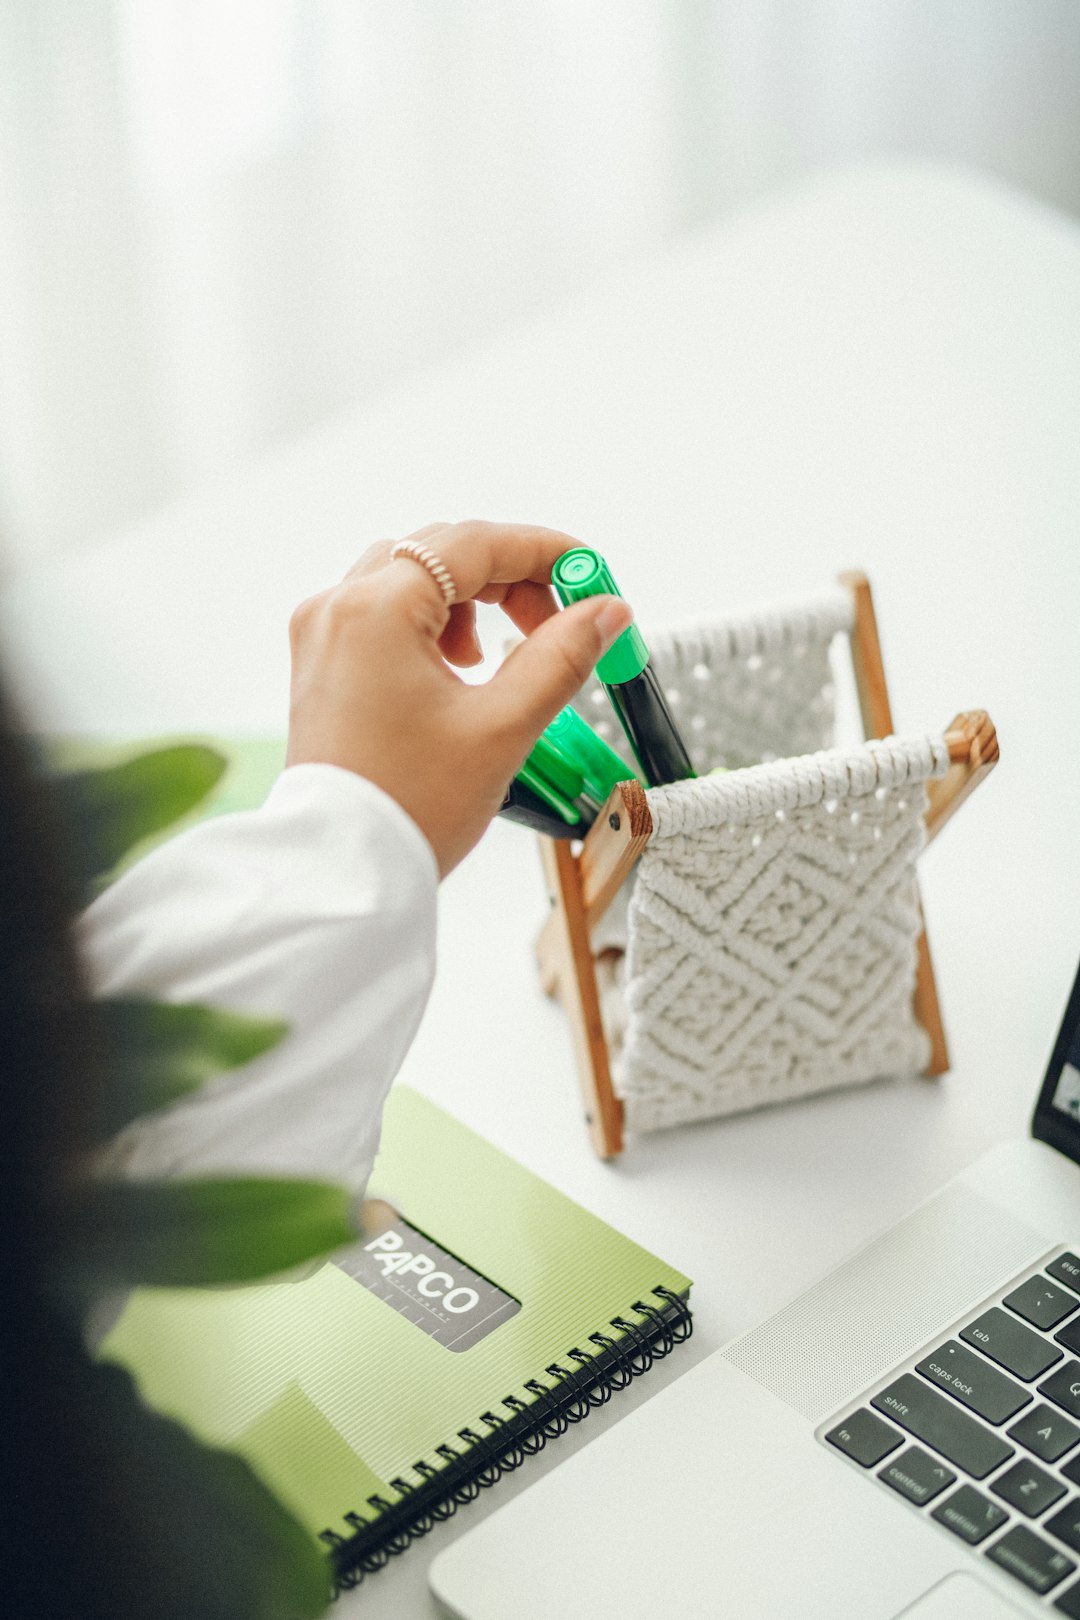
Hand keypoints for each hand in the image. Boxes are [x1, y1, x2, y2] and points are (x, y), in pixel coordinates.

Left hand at [286, 520, 632, 874]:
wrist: (344, 872)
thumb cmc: (412, 807)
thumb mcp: (503, 727)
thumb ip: (561, 656)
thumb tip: (607, 611)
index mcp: (376, 610)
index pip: (474, 543)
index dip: (544, 552)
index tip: (590, 574)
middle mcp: (338, 608)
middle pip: (440, 552)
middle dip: (509, 578)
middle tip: (560, 621)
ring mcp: (322, 635)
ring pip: (411, 578)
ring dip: (470, 601)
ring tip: (502, 657)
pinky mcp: (321, 665)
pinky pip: (384, 613)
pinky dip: (432, 624)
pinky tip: (459, 671)